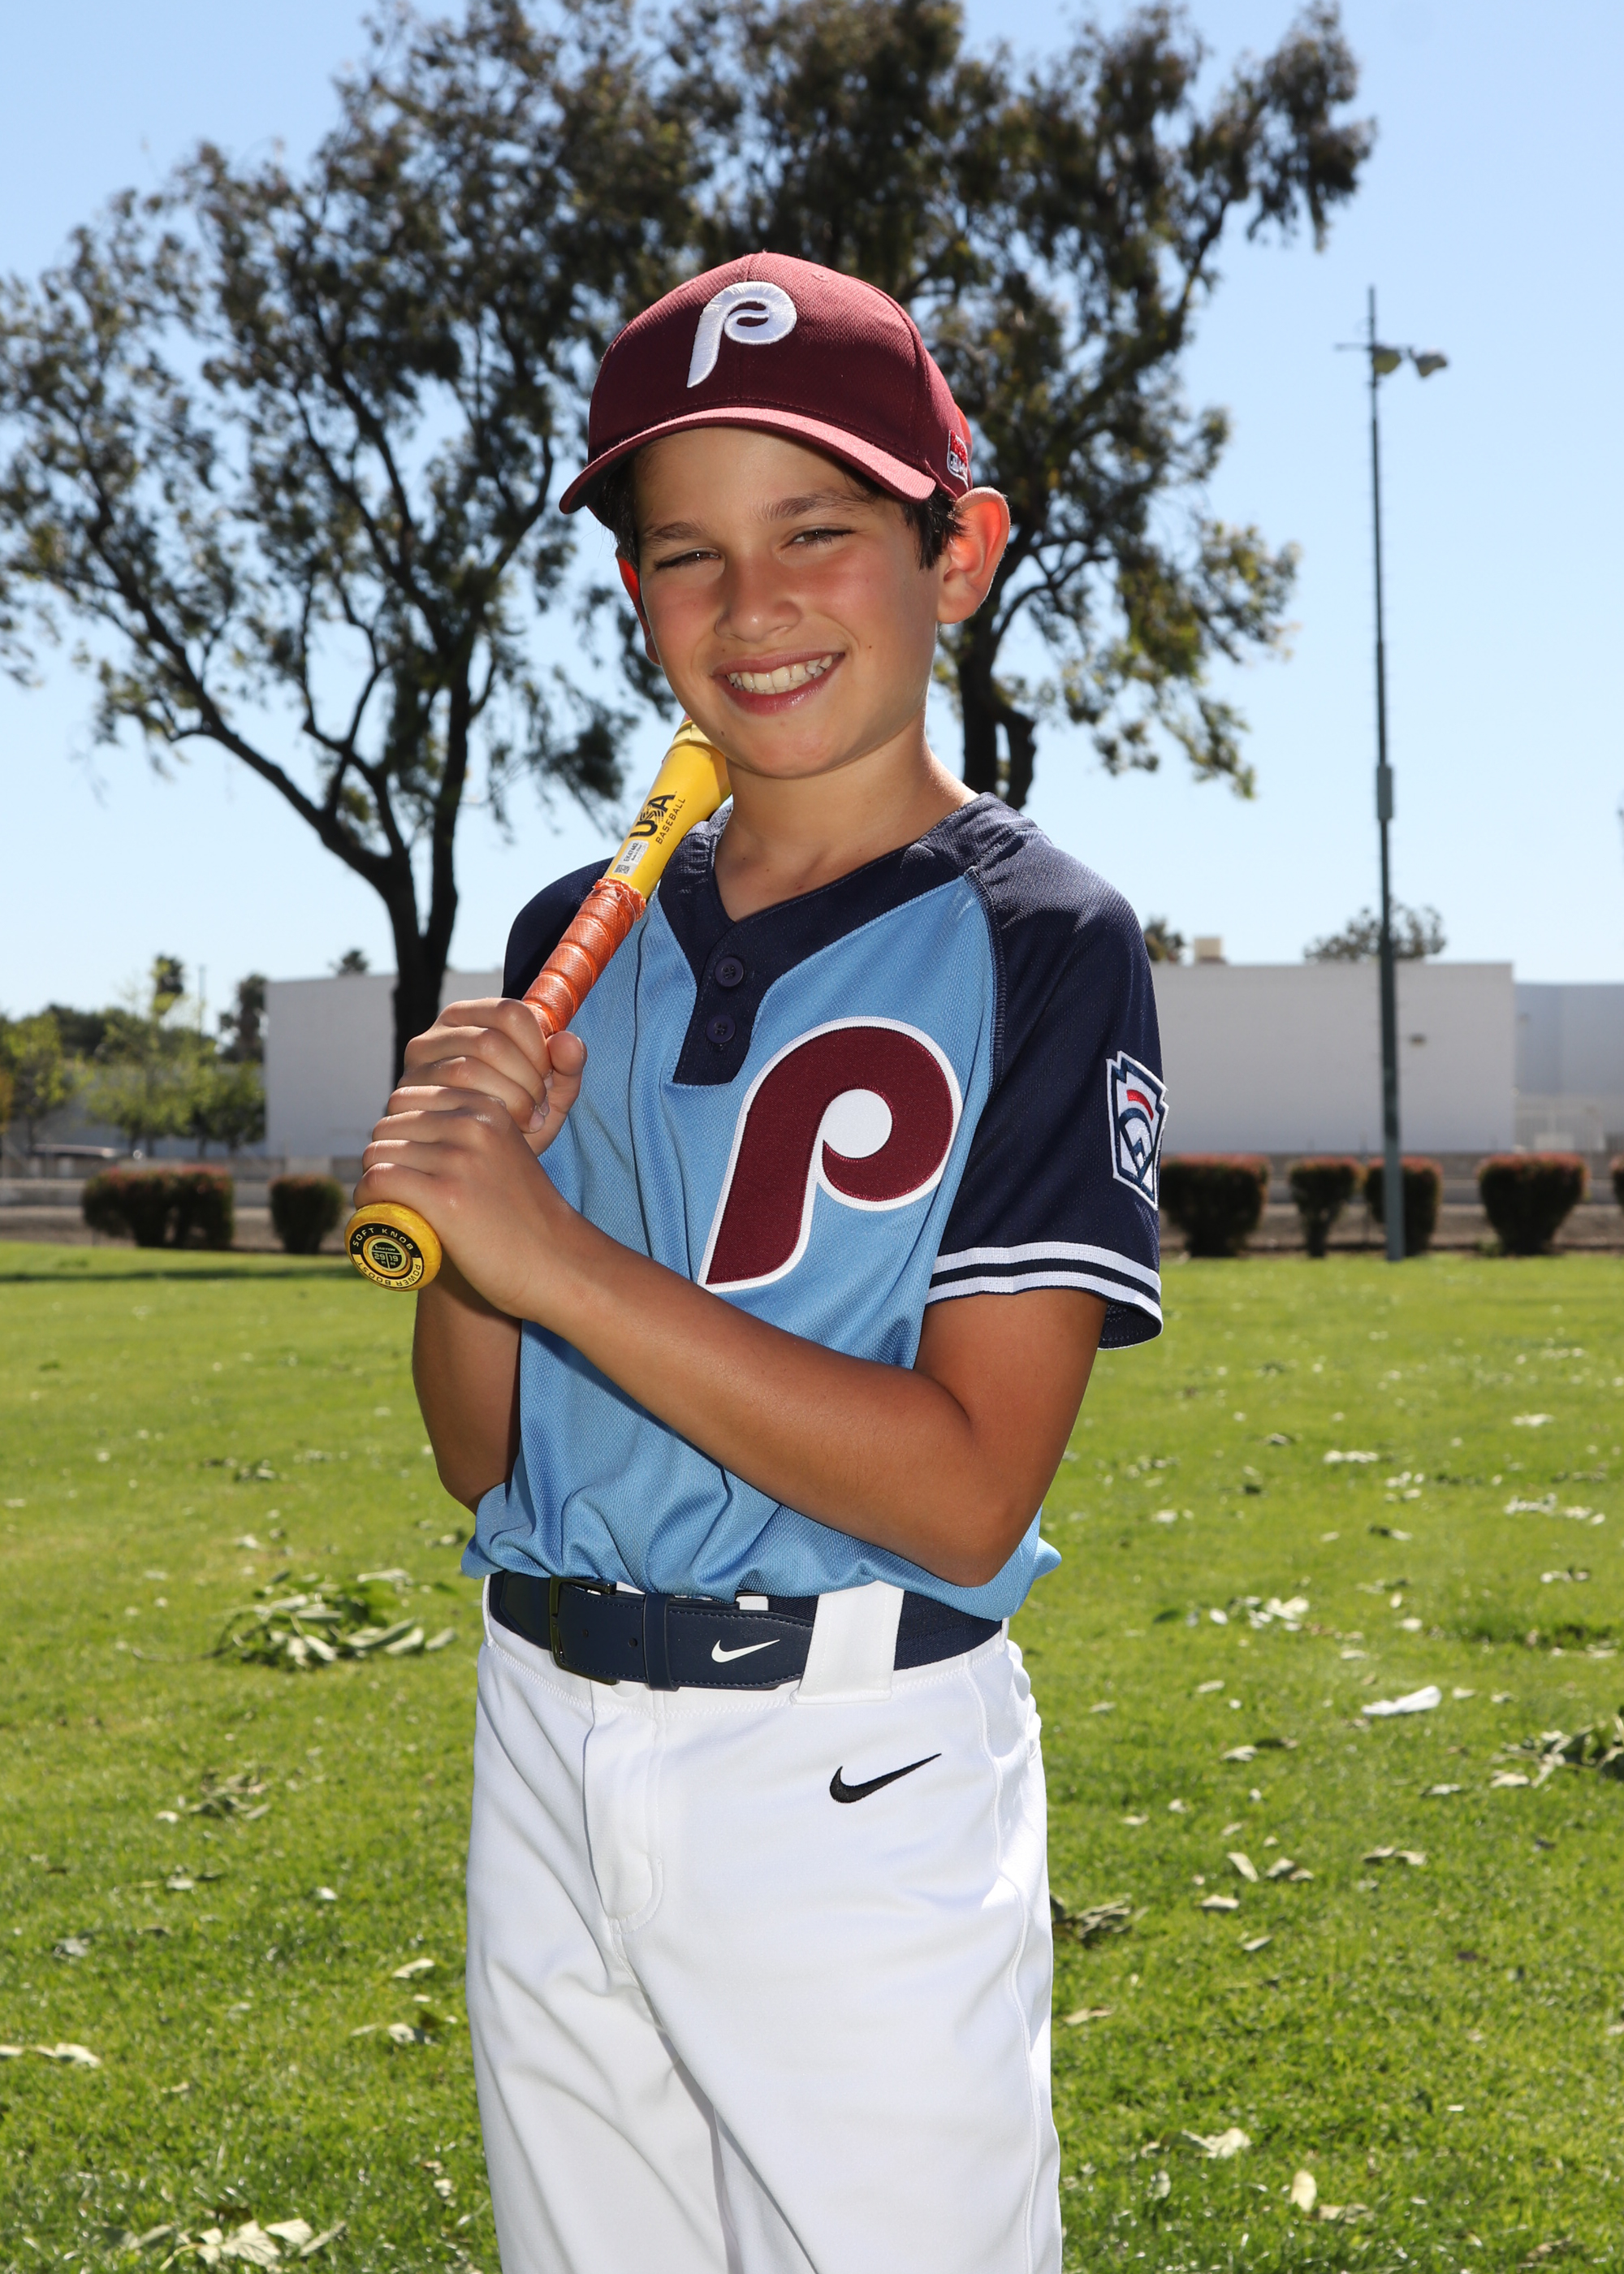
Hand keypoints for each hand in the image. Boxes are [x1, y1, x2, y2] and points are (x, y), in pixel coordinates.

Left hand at [356, 1086, 572, 1318]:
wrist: (557, 1264)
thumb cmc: (526, 1218)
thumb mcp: (505, 1154)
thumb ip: (471, 1135)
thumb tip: (409, 1129)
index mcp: (486, 1108)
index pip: (407, 1097)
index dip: (397, 1132)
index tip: (405, 1163)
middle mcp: (473, 1125)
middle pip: (388, 1124)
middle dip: (383, 1155)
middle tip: (393, 1189)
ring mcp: (459, 1159)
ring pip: (378, 1153)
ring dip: (373, 1181)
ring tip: (386, 1205)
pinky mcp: (446, 1197)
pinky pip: (379, 1181)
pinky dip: (367, 1199)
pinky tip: (376, 1213)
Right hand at [391, 998, 585, 1156]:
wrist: (483, 1163)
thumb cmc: (519, 1120)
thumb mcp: (551, 1095)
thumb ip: (568, 1068)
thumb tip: (568, 1040)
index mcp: (477, 1015)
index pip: (510, 1012)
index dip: (538, 1048)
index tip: (548, 1080)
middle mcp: (442, 1030)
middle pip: (490, 1041)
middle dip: (525, 1078)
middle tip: (540, 1107)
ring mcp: (420, 1062)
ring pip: (467, 1068)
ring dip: (508, 1098)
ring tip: (528, 1120)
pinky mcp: (407, 1094)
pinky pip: (446, 1098)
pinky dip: (482, 1116)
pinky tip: (502, 1132)